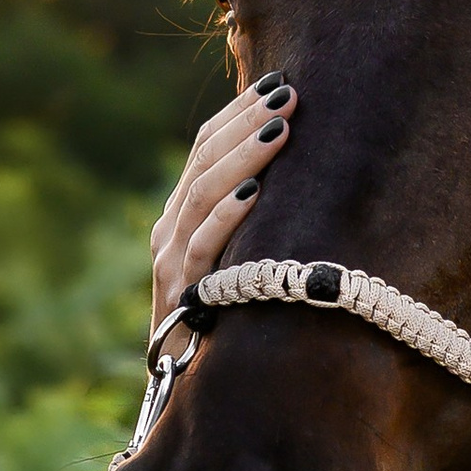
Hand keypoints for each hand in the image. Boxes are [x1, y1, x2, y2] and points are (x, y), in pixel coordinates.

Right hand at [150, 76, 297, 330]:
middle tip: (289, 93)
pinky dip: (226, 217)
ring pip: (202, 193)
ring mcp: (171, 260)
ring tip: (281, 127)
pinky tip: (255, 193)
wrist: (193, 388)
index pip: (206, 146)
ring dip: (244, 156)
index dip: (239, 111)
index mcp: (182, 213)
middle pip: (203, 159)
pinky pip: (202, 247)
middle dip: (246, 121)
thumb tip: (300, 165)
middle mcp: (171, 229)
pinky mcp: (181, 293)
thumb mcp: (242, 257)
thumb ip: (254, 215)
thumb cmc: (232, 319)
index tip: (280, 82)